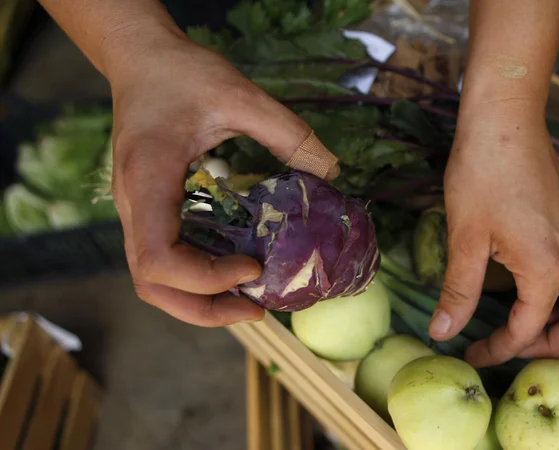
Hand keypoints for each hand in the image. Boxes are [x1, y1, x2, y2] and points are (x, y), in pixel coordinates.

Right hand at [107, 32, 338, 325]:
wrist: (141, 57)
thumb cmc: (183, 72)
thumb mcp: (240, 94)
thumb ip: (288, 132)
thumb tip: (333, 172)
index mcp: (147, 179)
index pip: (158, 258)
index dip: (204, 279)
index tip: (252, 269)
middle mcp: (132, 204)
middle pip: (150, 283)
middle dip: (203, 308)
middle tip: (257, 310)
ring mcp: (135, 209)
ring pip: (151, 278)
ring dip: (198, 299)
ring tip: (249, 300)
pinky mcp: (147, 208)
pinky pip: (162, 257)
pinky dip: (195, 276)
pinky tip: (233, 269)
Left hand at [429, 102, 558, 367]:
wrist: (504, 122)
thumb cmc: (481, 175)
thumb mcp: (465, 240)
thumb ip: (459, 292)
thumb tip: (442, 332)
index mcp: (548, 271)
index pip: (527, 329)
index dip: (498, 350)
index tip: (472, 352)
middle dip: (556, 344)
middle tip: (517, 340)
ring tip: (541, 313)